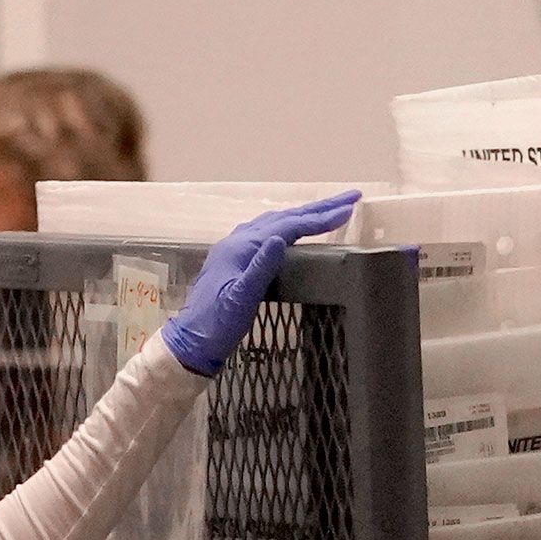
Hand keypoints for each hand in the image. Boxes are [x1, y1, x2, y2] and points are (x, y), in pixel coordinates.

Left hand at [159, 191, 360, 374]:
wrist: (191, 340)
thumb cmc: (217, 324)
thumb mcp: (241, 299)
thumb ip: (261, 268)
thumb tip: (281, 238)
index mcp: (243, 248)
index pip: (289, 226)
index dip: (320, 218)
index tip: (348, 210)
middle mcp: (239, 241)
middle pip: (285, 217)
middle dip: (319, 208)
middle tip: (350, 199)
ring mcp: (235, 248)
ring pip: (276, 222)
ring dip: (304, 214)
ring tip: (329, 211)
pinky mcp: (235, 260)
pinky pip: (267, 233)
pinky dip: (289, 226)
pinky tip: (294, 231)